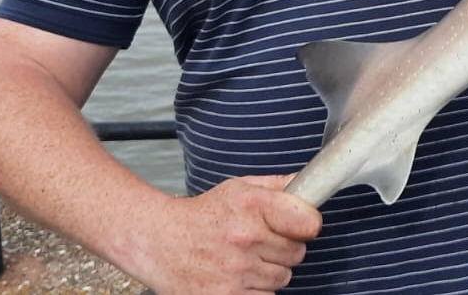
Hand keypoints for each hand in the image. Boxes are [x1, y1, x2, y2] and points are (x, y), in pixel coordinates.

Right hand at [130, 175, 321, 294]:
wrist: (159, 242)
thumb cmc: (201, 215)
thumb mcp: (237, 189)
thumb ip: (276, 187)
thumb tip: (309, 183)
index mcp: (252, 205)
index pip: (308, 222)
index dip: (306, 225)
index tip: (299, 226)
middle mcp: (245, 238)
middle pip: (297, 253)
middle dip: (284, 249)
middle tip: (260, 244)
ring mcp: (236, 270)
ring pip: (282, 278)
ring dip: (269, 272)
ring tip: (244, 260)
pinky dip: (255, 290)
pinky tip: (237, 277)